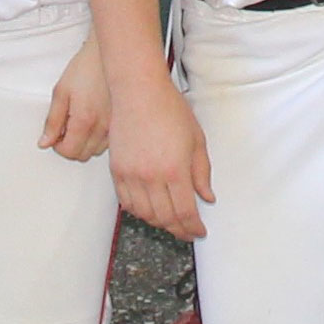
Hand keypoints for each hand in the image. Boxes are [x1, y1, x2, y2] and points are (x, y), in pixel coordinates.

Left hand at [40, 36, 112, 162]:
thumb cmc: (86, 68)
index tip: (56, 132)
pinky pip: (109, 142)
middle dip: (71, 145)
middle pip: (82, 155)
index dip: (57, 145)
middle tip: (67, 126)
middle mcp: (103, 128)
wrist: (110, 55)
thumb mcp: (61, 92)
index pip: (68, 152)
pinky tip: (94, 121)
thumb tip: (45, 142)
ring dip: (85, 143)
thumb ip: (52, 121)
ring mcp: (115, 127)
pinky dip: (99, 138)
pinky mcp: (123, 122)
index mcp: (84, 121)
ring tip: (81, 121)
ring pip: (96, 151)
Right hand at [109, 69, 217, 239]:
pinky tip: (148, 210)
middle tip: (187, 232)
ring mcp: (131, 174)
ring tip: (169, 222)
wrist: (138, 91)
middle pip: (165, 217)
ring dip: (158, 222)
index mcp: (175, 170)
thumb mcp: (197, 140)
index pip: (185, 212)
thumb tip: (207, 197)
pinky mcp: (117, 170)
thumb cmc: (170, 110)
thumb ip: (201, 172)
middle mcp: (151, 177)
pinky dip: (138, 211)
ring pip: (144, 213)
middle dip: (178, 229)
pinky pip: (126, 201)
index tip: (199, 232)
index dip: (193, 228)